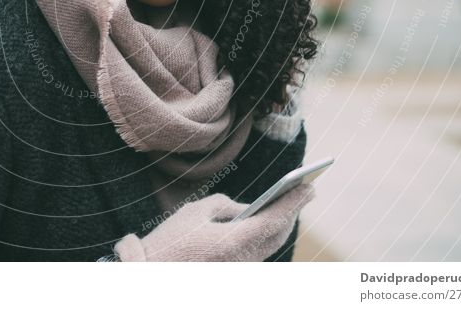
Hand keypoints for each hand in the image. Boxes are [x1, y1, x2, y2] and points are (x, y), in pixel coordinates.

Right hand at [114, 183, 314, 261]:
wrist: (152, 273)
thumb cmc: (171, 240)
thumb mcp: (196, 211)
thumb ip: (226, 205)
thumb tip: (246, 209)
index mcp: (234, 240)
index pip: (273, 220)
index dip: (293, 202)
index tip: (308, 187)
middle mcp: (242, 259)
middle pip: (278, 235)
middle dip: (293, 212)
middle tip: (305, 191)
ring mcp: (239, 269)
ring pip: (270, 246)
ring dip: (282, 224)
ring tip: (291, 204)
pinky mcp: (233, 272)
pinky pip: (258, 252)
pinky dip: (267, 235)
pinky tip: (269, 222)